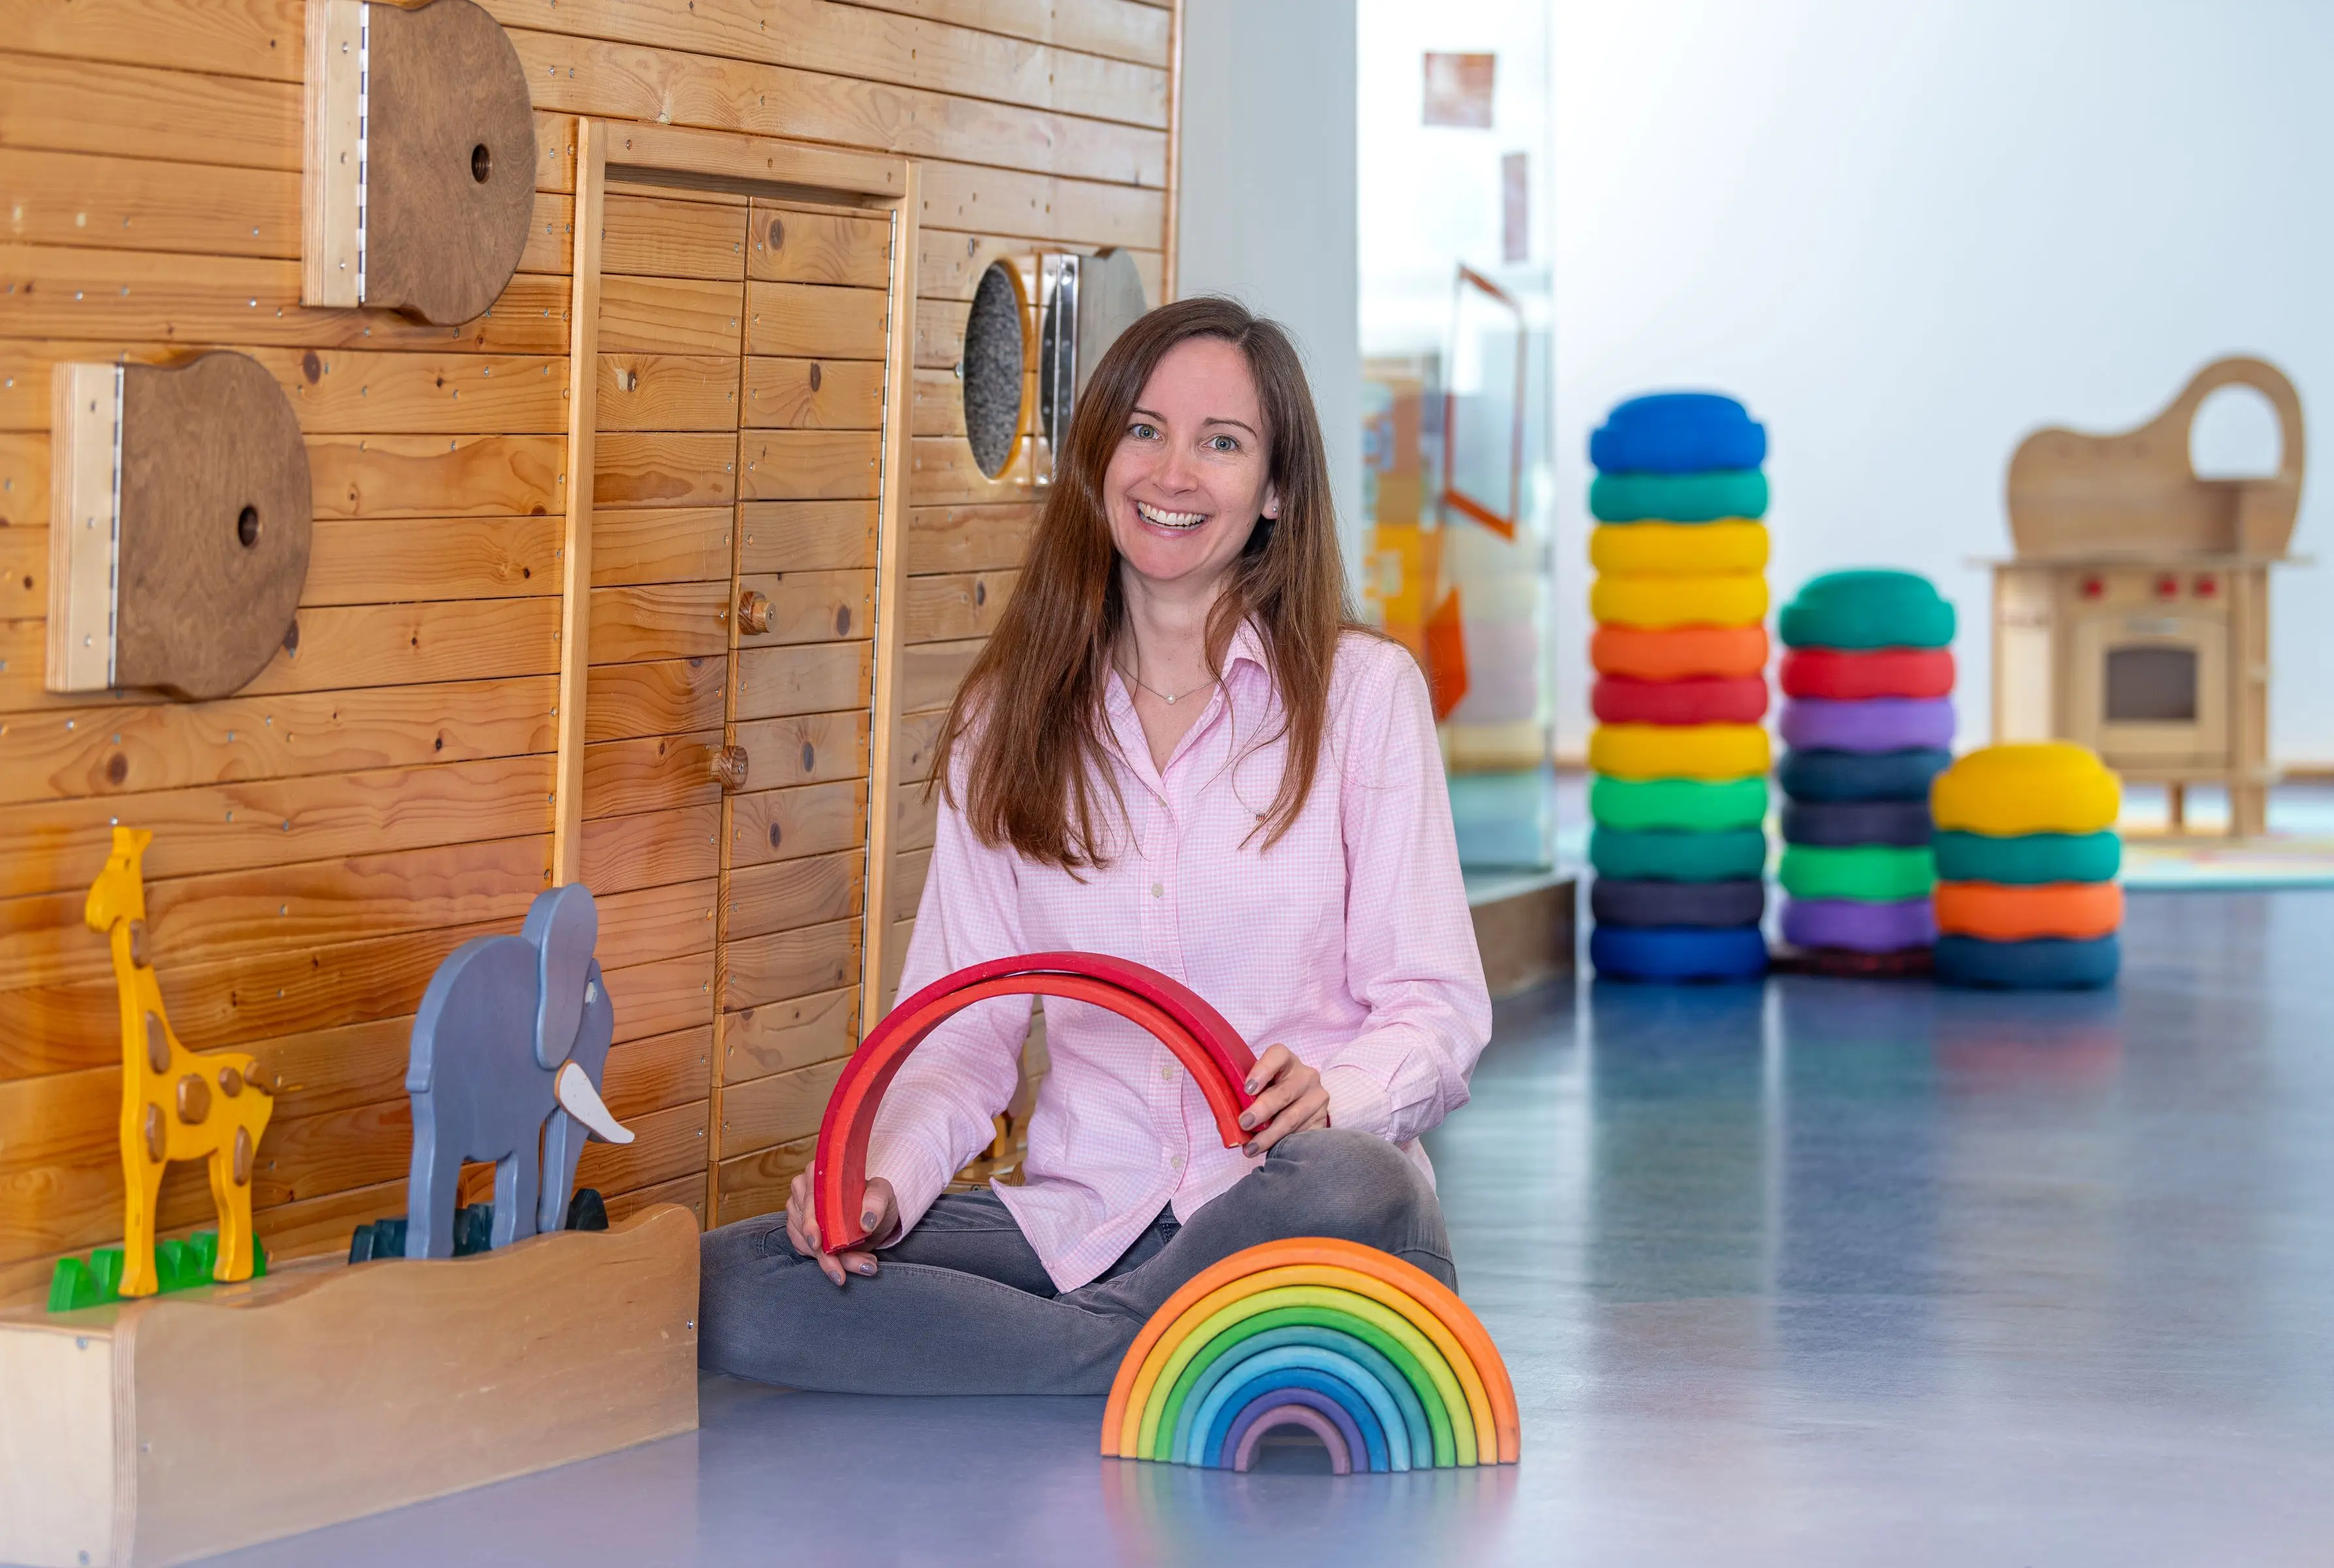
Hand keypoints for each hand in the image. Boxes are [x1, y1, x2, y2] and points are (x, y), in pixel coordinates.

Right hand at [785, 1170, 897, 1286]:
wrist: (873, 1219)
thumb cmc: (875, 1201)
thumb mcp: (883, 1195)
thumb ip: (877, 1202)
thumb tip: (866, 1222)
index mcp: (820, 1174)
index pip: (810, 1198)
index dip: (811, 1221)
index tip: (818, 1243)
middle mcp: (803, 1190)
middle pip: (806, 1225)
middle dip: (825, 1253)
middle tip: (842, 1272)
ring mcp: (798, 1211)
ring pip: (806, 1242)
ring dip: (830, 1260)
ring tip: (859, 1265)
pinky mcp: (798, 1231)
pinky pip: (804, 1250)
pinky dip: (824, 1261)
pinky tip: (842, 1266)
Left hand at [1237, 1044, 1330, 1157]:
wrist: (1300, 1104)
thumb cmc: (1269, 1092)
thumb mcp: (1257, 1088)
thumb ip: (1242, 1097)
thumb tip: (1225, 1121)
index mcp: (1286, 1060)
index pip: (1277, 1056)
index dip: (1262, 1071)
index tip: (1247, 1089)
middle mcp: (1306, 1076)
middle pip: (1284, 1092)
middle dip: (1262, 1110)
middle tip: (1244, 1123)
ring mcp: (1317, 1097)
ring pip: (1292, 1118)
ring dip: (1269, 1135)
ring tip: (1251, 1148)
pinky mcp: (1323, 1119)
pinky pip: (1303, 1134)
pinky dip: (1284, 1144)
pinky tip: (1271, 1152)